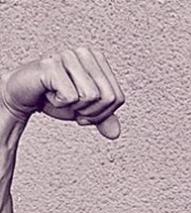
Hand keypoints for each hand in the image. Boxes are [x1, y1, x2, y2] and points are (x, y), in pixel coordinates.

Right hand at [0, 47, 124, 139]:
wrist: (24, 95)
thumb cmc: (56, 97)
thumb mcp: (86, 111)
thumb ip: (104, 119)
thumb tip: (115, 132)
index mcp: (98, 60)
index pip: (118, 98)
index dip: (102, 113)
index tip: (83, 109)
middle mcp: (85, 54)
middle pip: (108, 98)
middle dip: (89, 112)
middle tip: (71, 104)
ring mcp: (68, 57)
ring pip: (91, 96)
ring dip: (74, 107)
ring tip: (60, 96)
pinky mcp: (52, 65)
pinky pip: (71, 96)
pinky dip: (59, 103)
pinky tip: (49, 93)